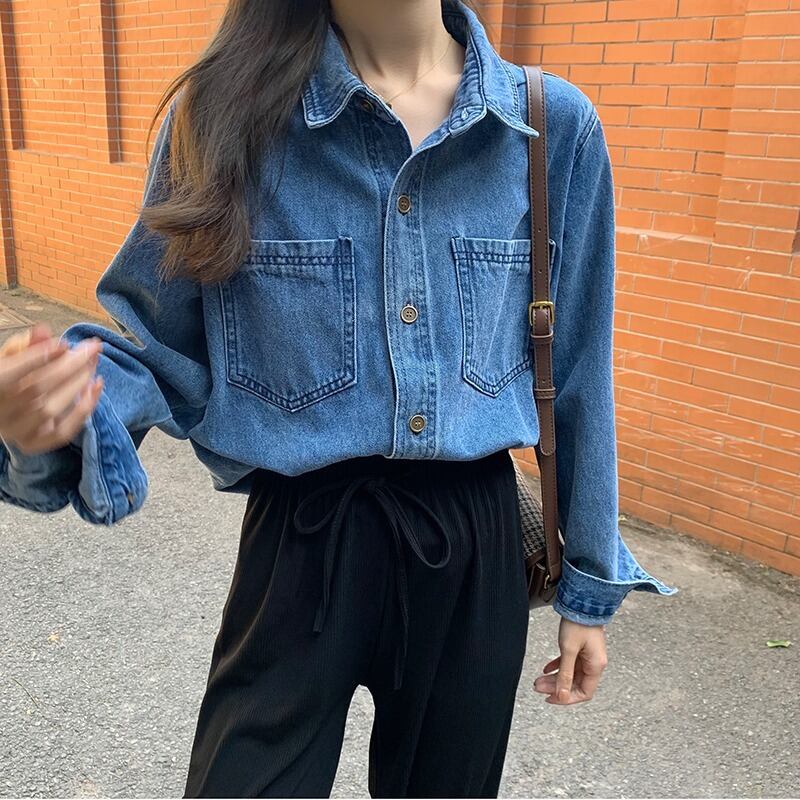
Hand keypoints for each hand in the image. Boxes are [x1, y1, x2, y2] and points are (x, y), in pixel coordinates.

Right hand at [0, 322, 103, 454]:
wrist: (3, 410)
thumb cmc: (9, 378)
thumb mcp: (12, 358)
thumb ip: (27, 346)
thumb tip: (43, 331)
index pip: (8, 374)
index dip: (37, 357)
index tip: (64, 343)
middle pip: (35, 389)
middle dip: (69, 365)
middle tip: (92, 348)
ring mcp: (15, 432)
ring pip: (50, 409)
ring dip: (78, 384)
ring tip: (93, 363)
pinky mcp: (33, 444)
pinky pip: (62, 432)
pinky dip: (83, 409)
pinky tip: (95, 386)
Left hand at [533, 616, 607, 703]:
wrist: (582, 602)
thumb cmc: (578, 623)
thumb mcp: (568, 650)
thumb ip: (565, 674)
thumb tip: (562, 695)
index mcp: (596, 666)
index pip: (584, 693)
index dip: (567, 698)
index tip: (551, 698)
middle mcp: (594, 663)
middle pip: (575, 683)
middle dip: (556, 687)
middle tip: (538, 687)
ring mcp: (588, 655)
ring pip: (570, 673)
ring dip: (555, 678)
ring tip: (538, 680)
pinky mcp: (581, 648)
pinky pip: (570, 663)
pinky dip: (557, 666)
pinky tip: (546, 669)